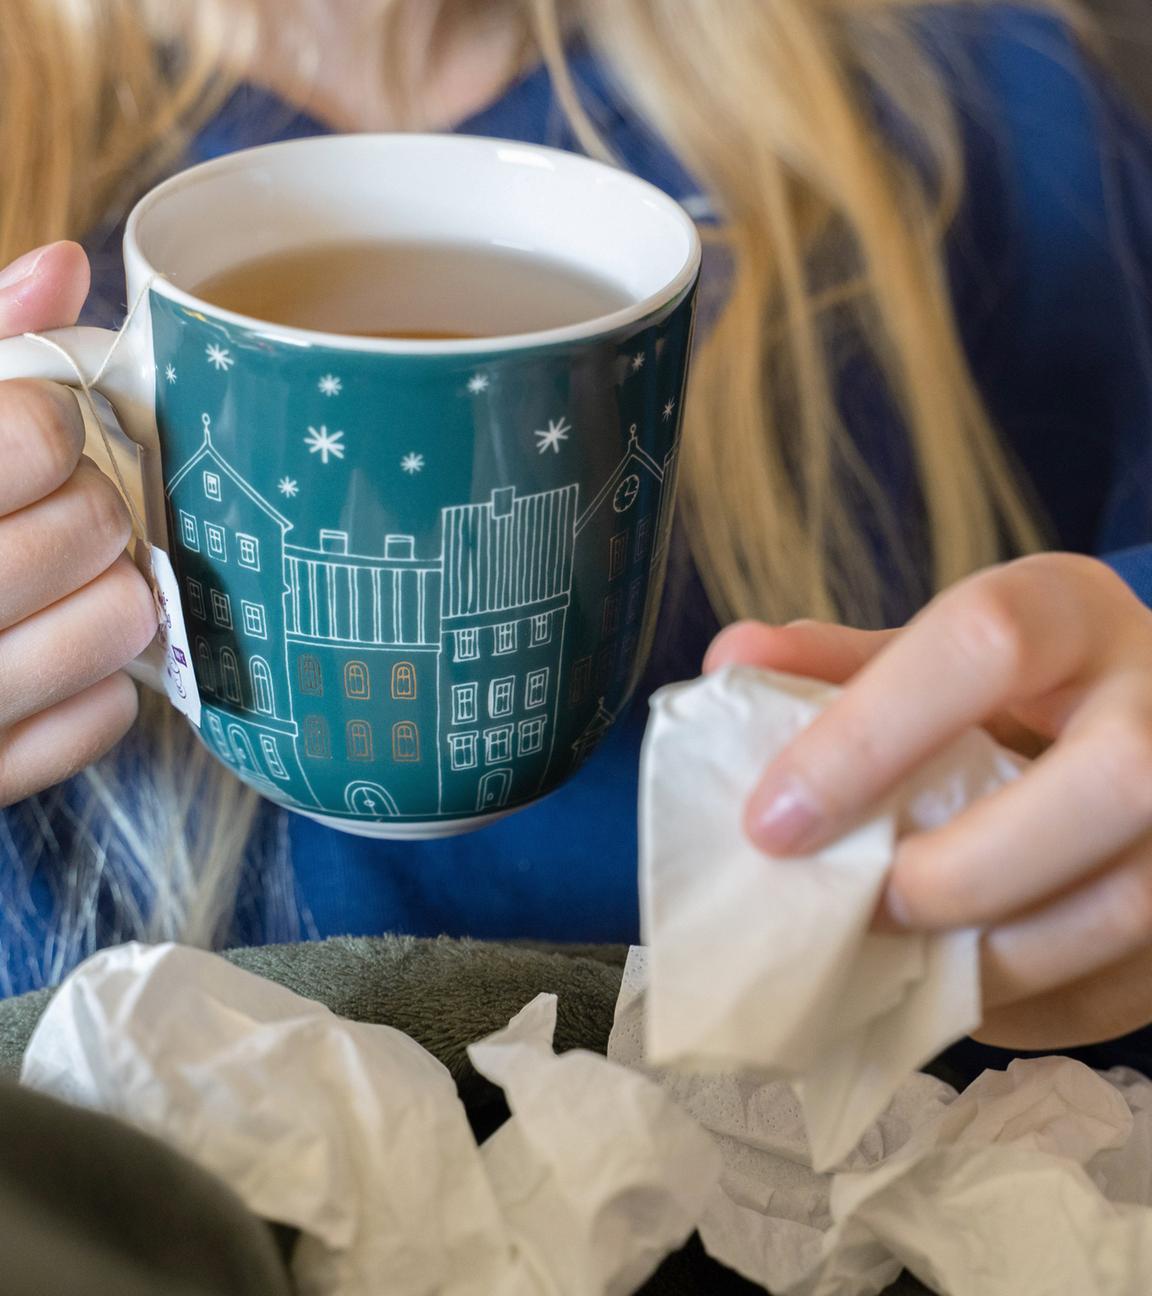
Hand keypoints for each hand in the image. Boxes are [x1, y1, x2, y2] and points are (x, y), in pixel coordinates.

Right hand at [0, 243, 157, 807]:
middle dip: (91, 502)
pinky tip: (56, 652)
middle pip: (90, 524)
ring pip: (116, 623)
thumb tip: (64, 268)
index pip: (35, 437)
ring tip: (72, 578)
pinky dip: (100, 685)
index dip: (51, 425)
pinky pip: (101, 720)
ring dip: (117, 589)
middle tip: (61, 505)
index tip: (35, 434)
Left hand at [705, 554, 1151, 1050]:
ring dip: (989, 959)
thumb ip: (843, 663)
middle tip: (854, 910)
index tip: (772, 822)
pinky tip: (954, 988)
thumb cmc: (1024, 689)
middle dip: (955, 870)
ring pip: (1126, 905)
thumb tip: (729, 662)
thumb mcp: (943, 654)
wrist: (1143, 720)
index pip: (985, 643)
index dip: (867, 736)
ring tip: (893, 963)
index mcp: (1074, 613)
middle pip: (1107, 781)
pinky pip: (1124, 986)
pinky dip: (1028, 1006)